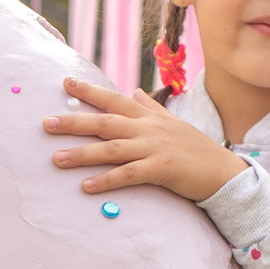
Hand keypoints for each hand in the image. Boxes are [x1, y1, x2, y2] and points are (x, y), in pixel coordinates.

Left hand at [45, 76, 248, 202]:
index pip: (114, 99)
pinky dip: (106, 180)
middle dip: (74, 122)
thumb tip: (135, 92)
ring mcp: (154, 148)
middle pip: (105, 122)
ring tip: (56, 159)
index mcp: (148, 117)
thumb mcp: (172, 123)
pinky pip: (128, 175)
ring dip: (82, 154)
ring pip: (111, 149)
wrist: (223, 171)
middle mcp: (147, 129)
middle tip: (46, 123)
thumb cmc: (196, 148)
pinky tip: (86, 186)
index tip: (65, 82)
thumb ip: (150, 108)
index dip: (89, 91)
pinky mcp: (161, 169)